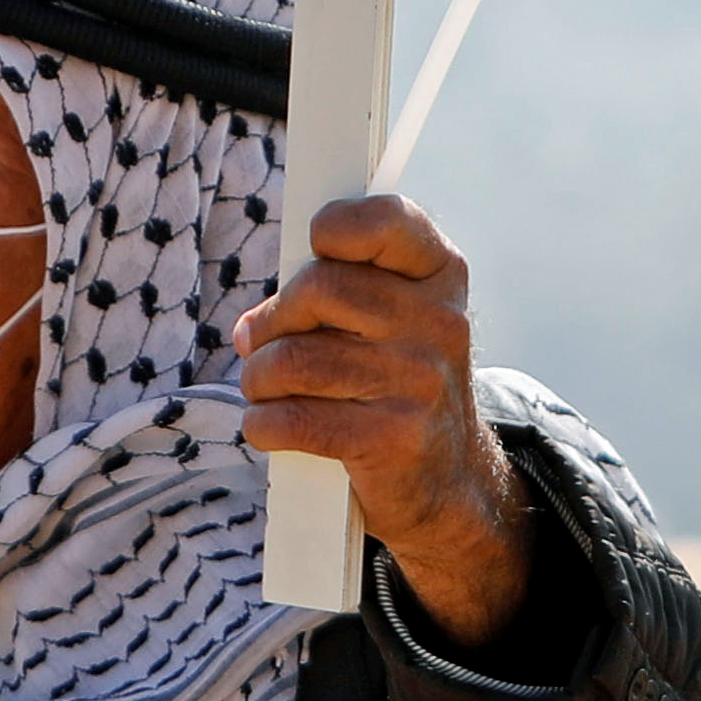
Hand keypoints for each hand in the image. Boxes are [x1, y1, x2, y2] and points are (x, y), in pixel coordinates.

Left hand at [234, 192, 533, 648]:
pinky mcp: (395, 438)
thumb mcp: (392, 320)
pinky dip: (263, 424)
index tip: (313, 251)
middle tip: (261, 345)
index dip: (334, 228)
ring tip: (265, 389)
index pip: (385, 220)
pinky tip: (269, 426)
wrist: (447, 479)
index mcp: (441, 275)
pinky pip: (292, 420)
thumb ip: (336, 292)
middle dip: (273, 322)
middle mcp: (440, 322)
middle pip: (318, 289)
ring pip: (293, 359)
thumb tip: (253, 326)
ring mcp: (421, 381)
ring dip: (259, 379)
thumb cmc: (395, 383)